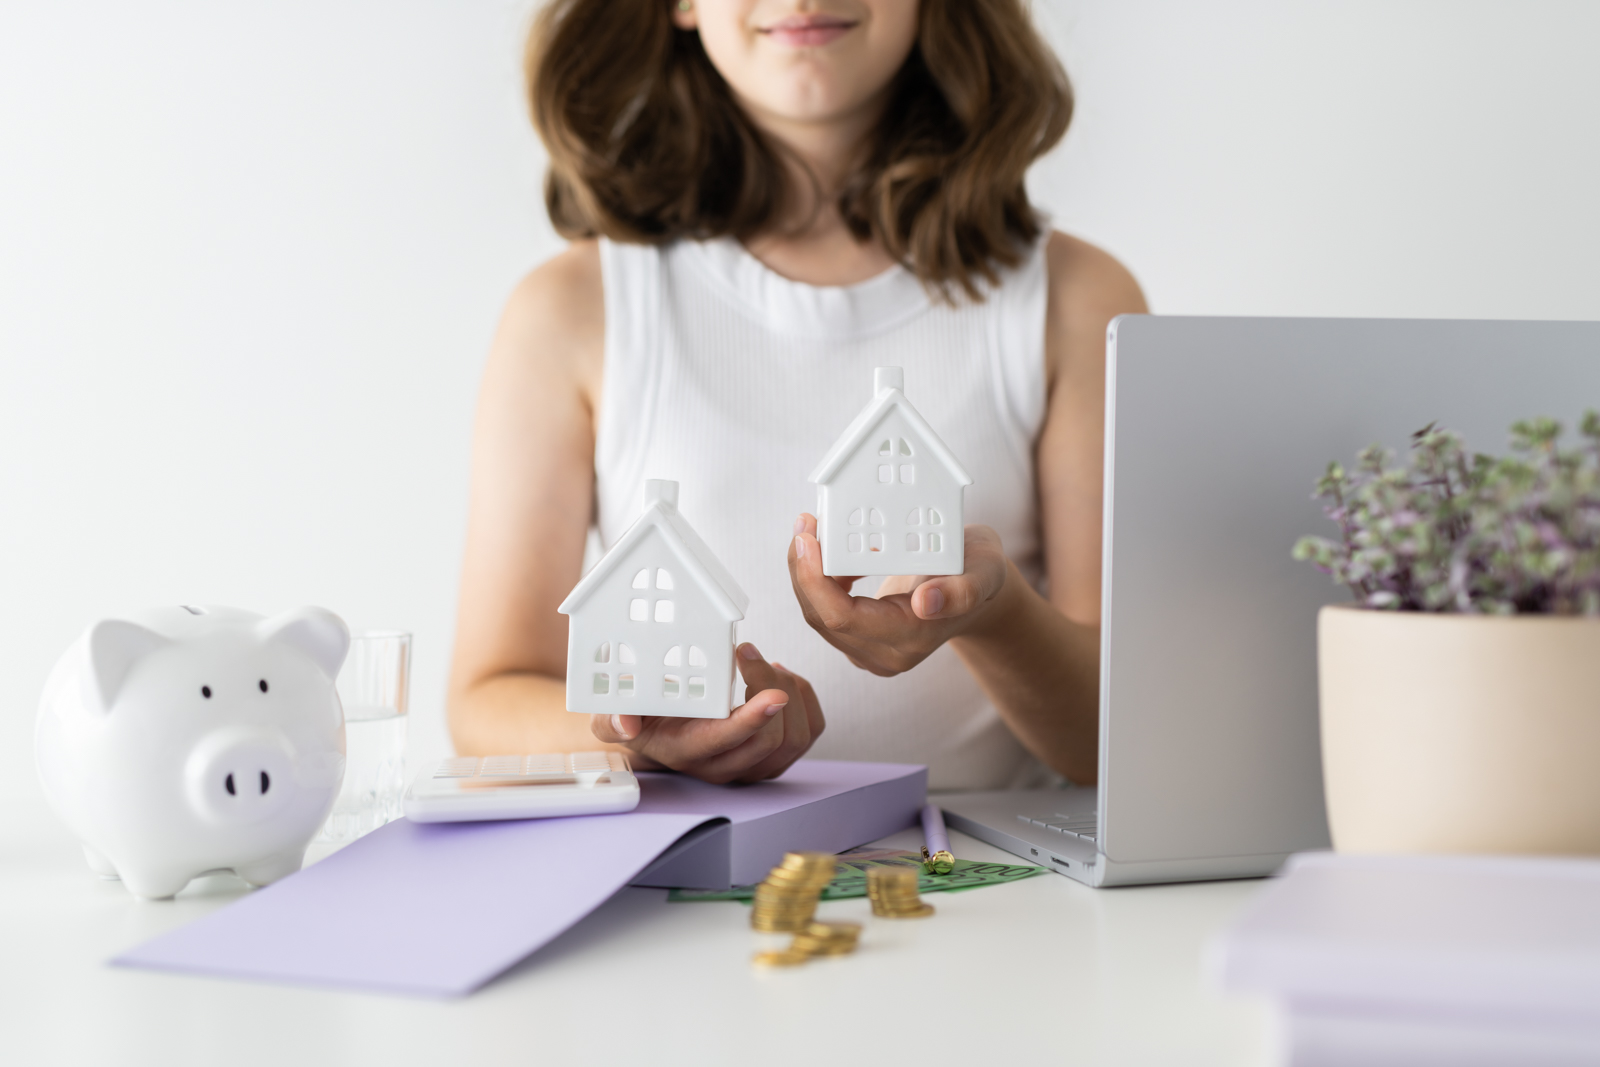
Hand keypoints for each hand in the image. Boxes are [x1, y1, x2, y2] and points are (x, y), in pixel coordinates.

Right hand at [590, 643, 824, 783]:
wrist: (656, 735)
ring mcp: (753, 765)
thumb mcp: (609, 716)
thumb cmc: (638, 716)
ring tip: (765, 664)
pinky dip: (803, 698)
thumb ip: (611, 719)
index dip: (753, 720)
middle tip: (748, 653)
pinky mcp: (775, 756)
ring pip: (796, 736)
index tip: (773, 693)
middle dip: (771, 688)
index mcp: (688, 752)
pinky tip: (780, 677)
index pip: (729, 742)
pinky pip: (809, 731)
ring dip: (790, 691)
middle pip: (773, 739)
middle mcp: (725, 766)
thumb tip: (624, 722)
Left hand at [788, 513, 1011, 675]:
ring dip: (805, 573)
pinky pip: (825, 611)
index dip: (815, 580)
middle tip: (803, 524)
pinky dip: (816, 579)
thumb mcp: (985, 571)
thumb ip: (963, 590)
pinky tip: (824, 550)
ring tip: (808, 530)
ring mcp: (870, 651)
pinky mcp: (861, 639)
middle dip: (803, 570)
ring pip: (818, 615)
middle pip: (822, 617)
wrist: (978, 588)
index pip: (843, 617)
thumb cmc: (981, 572)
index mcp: (911, 639)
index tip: (808, 538)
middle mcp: (885, 654)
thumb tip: (925, 603)